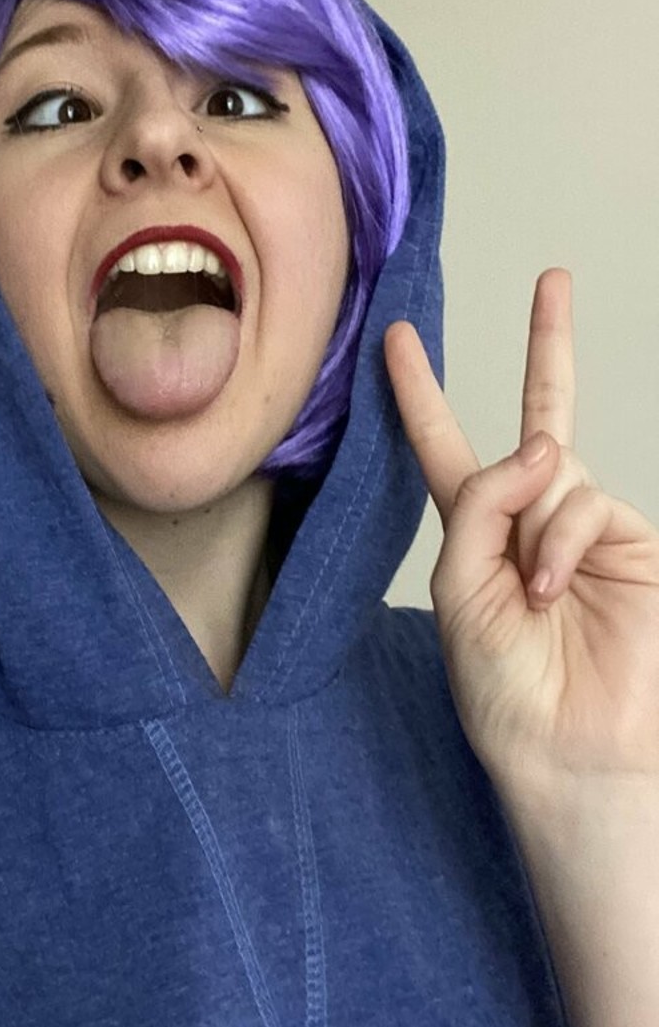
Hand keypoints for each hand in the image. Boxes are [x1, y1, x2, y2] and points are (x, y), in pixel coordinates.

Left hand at [384, 269, 658, 796]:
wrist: (569, 748)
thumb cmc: (504, 686)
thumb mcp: (460, 590)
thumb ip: (481, 507)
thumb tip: (541, 443)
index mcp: (476, 531)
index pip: (443, 445)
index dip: (419, 392)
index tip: (396, 338)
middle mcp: (531, 518)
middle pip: (540, 416)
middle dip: (548, 345)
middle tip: (553, 278)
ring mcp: (583, 526)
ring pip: (553, 470)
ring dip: (534, 525)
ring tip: (535, 590)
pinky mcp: (629, 541)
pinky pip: (584, 502)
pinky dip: (561, 541)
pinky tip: (554, 586)